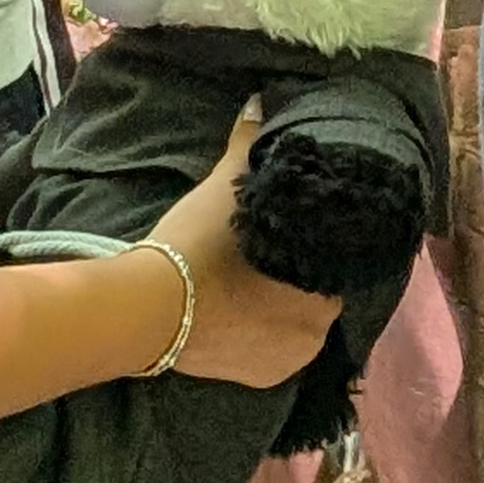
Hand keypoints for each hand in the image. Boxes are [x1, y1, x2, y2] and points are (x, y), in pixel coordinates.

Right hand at [148, 115, 342, 388]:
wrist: (148, 309)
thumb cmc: (199, 244)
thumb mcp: (226, 187)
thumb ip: (248, 145)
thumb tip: (260, 101)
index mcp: (326, 286)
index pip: (335, 261)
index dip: (316, 246)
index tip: (294, 233)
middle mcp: (318, 331)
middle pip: (317, 296)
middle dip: (300, 279)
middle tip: (268, 256)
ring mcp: (290, 362)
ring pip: (295, 326)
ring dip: (282, 310)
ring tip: (250, 286)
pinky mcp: (260, 381)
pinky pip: (273, 352)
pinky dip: (262, 336)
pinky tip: (240, 316)